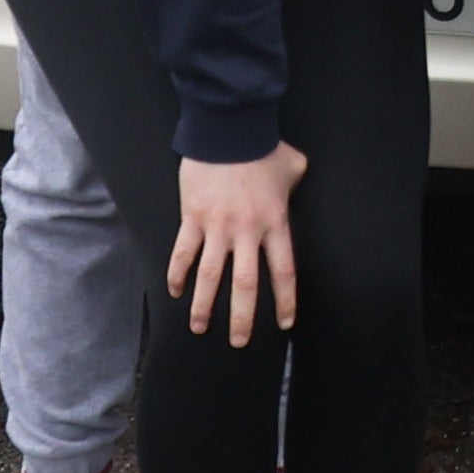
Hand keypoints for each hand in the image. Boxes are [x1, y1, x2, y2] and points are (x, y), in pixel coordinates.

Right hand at [170, 146, 304, 346]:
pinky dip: (177, 275)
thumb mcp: (293, 167)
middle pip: (246, 285)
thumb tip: (298, 182)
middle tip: (239, 342)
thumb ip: (297, 183)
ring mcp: (217, 227)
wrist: (228, 130)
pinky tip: (175, 293)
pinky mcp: (192, 218)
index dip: (285, 300)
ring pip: (211, 277)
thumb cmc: (263, 147)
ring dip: (205, 306)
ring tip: (200, 328)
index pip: (283, 271)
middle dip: (242, 318)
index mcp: (275, 223)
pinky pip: (183, 254)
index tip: (284, 323)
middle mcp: (247, 232)